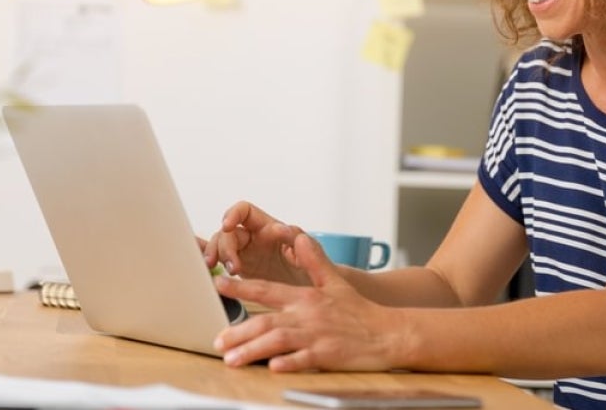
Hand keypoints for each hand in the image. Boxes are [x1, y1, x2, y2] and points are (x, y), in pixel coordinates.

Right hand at [198, 201, 307, 284]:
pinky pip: (217, 260)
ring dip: (216, 257)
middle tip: (232, 266)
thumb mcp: (315, 259)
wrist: (314, 299)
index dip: (233, 214)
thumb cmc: (316, 274)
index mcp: (269, 228)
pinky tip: (197, 264)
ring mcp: (244, 254)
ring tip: (223, 273)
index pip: (245, 211)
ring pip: (219, 247)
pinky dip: (204, 258)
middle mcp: (253, 238)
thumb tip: (290, 231)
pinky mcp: (237, 270)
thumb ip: (306, 245)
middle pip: (227, 232)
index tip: (227, 225)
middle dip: (224, 246)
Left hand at [213, 233, 408, 371]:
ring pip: (278, 341)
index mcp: (306, 297)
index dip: (241, 287)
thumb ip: (314, 261)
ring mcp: (316, 336)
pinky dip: (287, 363)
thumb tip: (298, 236)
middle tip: (217, 341)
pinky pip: (303, 360)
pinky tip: (270, 368)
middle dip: (238, 331)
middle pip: (266, 321)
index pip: (267, 290)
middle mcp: (307, 315)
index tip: (219, 285)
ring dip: (252, 350)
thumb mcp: (335, 281)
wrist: (388, 332)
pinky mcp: (326, 356)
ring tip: (231, 359)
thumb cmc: (359, 311)